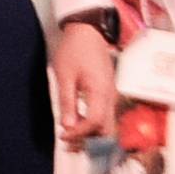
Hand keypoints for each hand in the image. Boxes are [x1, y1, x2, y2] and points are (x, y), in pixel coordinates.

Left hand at [50, 23, 117, 145]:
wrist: (89, 33)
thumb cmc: (74, 51)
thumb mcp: (65, 76)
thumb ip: (67, 102)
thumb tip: (67, 126)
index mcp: (100, 92)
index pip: (94, 123)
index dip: (79, 134)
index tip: (63, 137)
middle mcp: (110, 97)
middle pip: (105, 129)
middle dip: (87, 139)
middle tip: (67, 140)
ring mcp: (111, 95)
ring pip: (106, 123)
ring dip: (90, 132)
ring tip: (69, 134)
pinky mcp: (108, 93)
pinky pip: (104, 114)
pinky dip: (92, 123)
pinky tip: (77, 122)